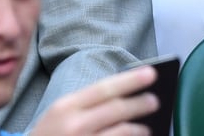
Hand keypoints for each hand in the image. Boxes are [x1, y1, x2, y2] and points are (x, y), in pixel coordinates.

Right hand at [30, 65, 157, 135]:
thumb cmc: (48, 134)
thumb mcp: (59, 113)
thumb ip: (84, 104)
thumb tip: (119, 96)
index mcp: (65, 106)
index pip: (103, 88)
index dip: (129, 80)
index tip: (150, 73)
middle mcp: (75, 124)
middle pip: (116, 110)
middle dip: (140, 104)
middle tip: (155, 100)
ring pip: (122, 132)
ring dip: (139, 129)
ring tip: (146, 127)